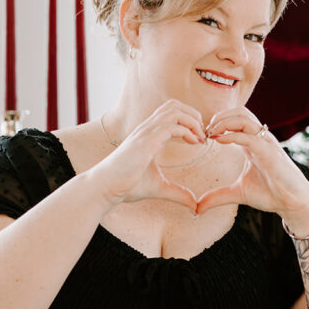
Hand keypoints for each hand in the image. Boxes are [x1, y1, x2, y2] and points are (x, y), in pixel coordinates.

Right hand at [91, 100, 206, 211]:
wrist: (106, 187)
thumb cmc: (127, 185)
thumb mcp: (159, 188)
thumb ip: (177, 193)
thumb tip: (194, 204)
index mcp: (149, 134)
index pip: (171, 113)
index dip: (189, 120)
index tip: (198, 139)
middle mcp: (147, 128)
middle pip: (174, 104)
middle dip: (193, 115)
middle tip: (202, 134)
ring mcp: (146, 132)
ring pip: (174, 110)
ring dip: (192, 120)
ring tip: (200, 137)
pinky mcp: (146, 141)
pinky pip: (171, 125)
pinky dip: (187, 130)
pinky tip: (193, 143)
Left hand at [195, 107, 308, 217]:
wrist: (292, 203)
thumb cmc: (270, 194)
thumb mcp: (237, 193)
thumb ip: (217, 196)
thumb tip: (197, 207)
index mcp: (252, 143)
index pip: (235, 119)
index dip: (217, 122)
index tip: (203, 136)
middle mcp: (260, 139)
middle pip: (239, 112)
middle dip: (219, 116)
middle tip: (205, 131)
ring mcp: (265, 143)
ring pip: (244, 117)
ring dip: (224, 121)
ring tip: (210, 133)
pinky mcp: (269, 152)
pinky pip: (250, 136)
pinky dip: (232, 134)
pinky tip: (219, 140)